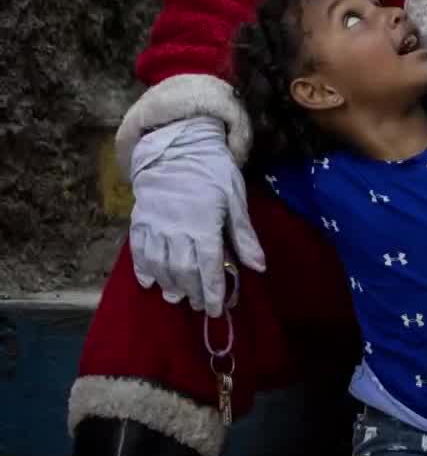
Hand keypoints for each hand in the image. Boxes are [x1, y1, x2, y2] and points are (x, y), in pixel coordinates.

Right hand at [126, 116, 264, 315]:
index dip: (212, 291)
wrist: (177, 146)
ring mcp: (154, 225)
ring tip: (176, 297)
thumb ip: (244, 234)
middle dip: (192, 292)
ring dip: (168, 284)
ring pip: (159, 264)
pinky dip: (142, 269)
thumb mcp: (236, 199)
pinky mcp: (139, 220)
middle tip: (199, 306)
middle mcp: (176, 229)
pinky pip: (137, 250)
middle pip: (183, 270)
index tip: (217, 309)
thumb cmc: (212, 172)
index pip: (208, 266)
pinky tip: (149, 282)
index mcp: (203, 224)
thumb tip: (259, 267)